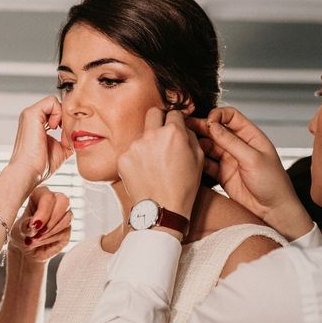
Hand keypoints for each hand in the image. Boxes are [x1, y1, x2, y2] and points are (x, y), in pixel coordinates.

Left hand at [9, 186, 71, 263]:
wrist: (25, 251)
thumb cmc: (20, 235)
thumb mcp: (18, 229)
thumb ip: (26, 225)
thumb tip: (36, 224)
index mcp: (40, 195)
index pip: (47, 196)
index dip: (44, 211)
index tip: (35, 225)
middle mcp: (54, 202)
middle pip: (64, 201)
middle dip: (51, 219)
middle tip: (39, 232)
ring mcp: (63, 215)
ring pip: (66, 218)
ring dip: (50, 232)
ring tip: (36, 239)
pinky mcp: (67, 229)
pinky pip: (65, 232)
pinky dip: (51, 239)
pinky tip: (41, 242)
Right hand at [10, 96, 73, 187]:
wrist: (29, 172)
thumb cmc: (40, 166)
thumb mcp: (60, 149)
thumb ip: (67, 139)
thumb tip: (78, 134)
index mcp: (38, 125)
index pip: (57, 113)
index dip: (66, 121)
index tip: (67, 136)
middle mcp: (33, 118)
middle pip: (57, 106)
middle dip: (66, 118)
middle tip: (65, 133)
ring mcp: (30, 114)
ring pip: (54, 102)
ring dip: (62, 115)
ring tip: (59, 130)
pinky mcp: (31, 114)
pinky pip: (52, 101)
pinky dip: (58, 112)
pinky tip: (55, 127)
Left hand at [118, 109, 202, 233]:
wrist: (162, 210)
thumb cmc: (182, 188)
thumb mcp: (198, 159)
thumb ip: (190, 137)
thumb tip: (183, 127)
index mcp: (173, 133)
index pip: (174, 112)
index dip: (176, 120)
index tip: (175, 126)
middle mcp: (152, 135)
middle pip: (153, 113)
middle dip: (159, 119)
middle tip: (162, 134)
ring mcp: (135, 146)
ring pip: (141, 135)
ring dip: (148, 143)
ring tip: (155, 164)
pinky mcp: (123, 158)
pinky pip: (131, 151)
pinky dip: (137, 158)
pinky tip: (145, 172)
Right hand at [188, 106, 312, 239]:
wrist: (272, 211)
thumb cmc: (273, 184)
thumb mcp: (253, 159)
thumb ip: (231, 142)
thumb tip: (213, 126)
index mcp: (251, 136)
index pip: (231, 116)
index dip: (217, 116)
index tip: (208, 122)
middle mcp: (239, 145)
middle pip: (216, 130)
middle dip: (201, 127)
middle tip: (186, 127)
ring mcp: (229, 159)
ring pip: (209, 146)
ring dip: (198, 144)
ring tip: (186, 143)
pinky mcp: (222, 174)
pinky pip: (206, 164)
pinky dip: (198, 161)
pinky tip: (191, 159)